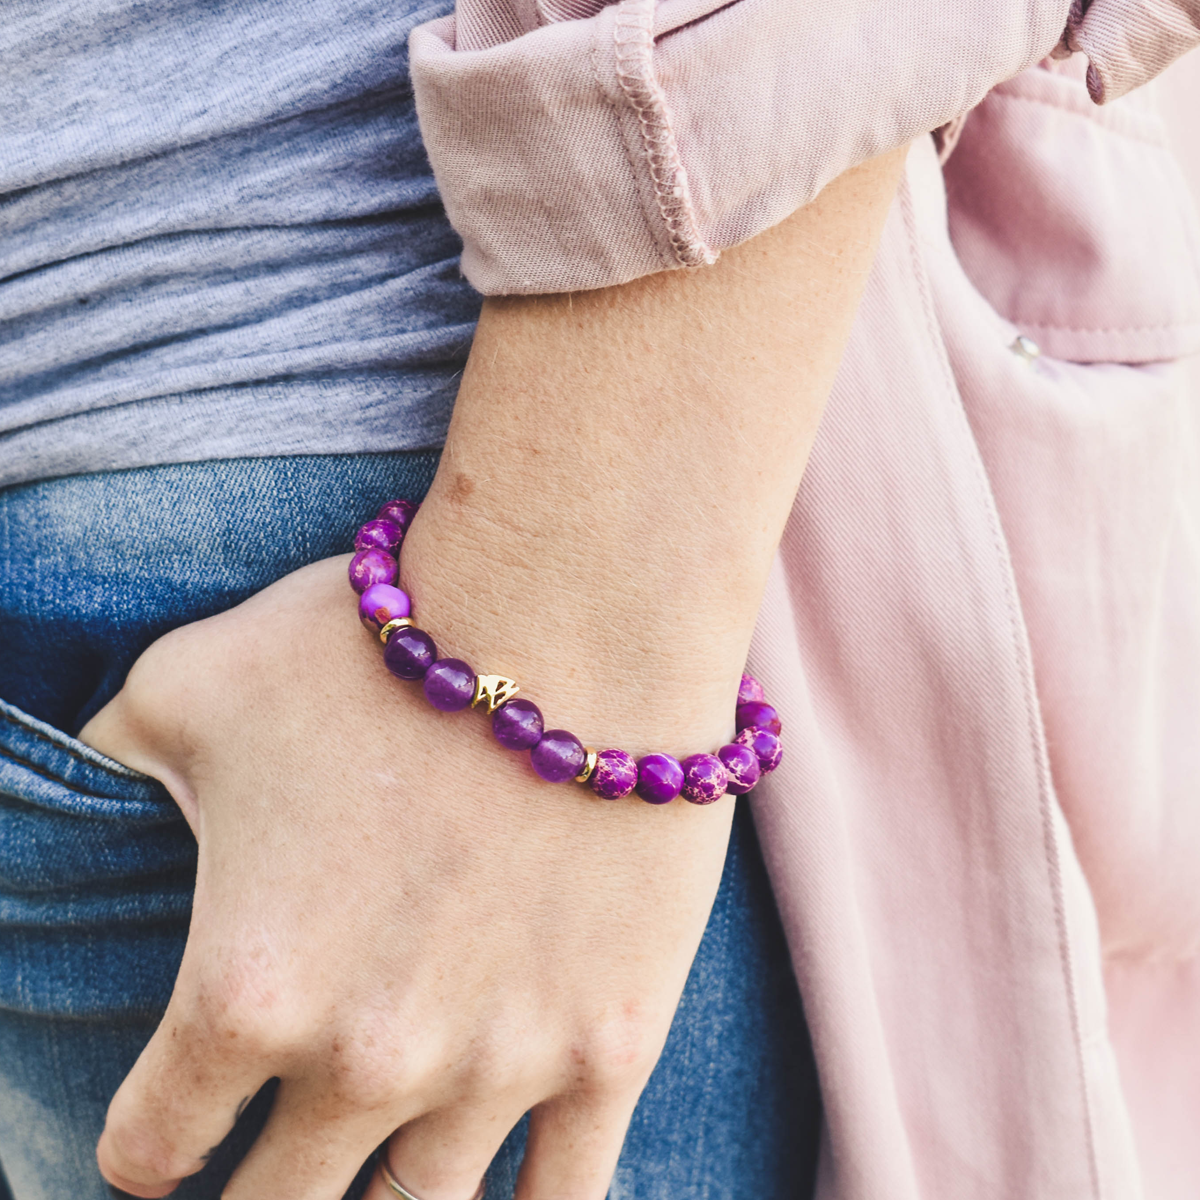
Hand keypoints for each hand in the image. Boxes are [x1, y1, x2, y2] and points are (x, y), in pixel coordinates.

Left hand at [83, 147, 905, 1198]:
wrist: (574, 614)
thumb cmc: (376, 645)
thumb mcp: (193, 684)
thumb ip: (110, 757)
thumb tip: (83, 784)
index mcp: (247, 992)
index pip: (155, 1146)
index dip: (150, 1142)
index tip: (173, 1126)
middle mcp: (366, 1059)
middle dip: (259, 1189)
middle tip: (271, 1158)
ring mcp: (501, 1065)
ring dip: (382, 1194)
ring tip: (377, 1168)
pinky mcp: (611, 1044)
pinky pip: (565, 1196)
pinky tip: (501, 1192)